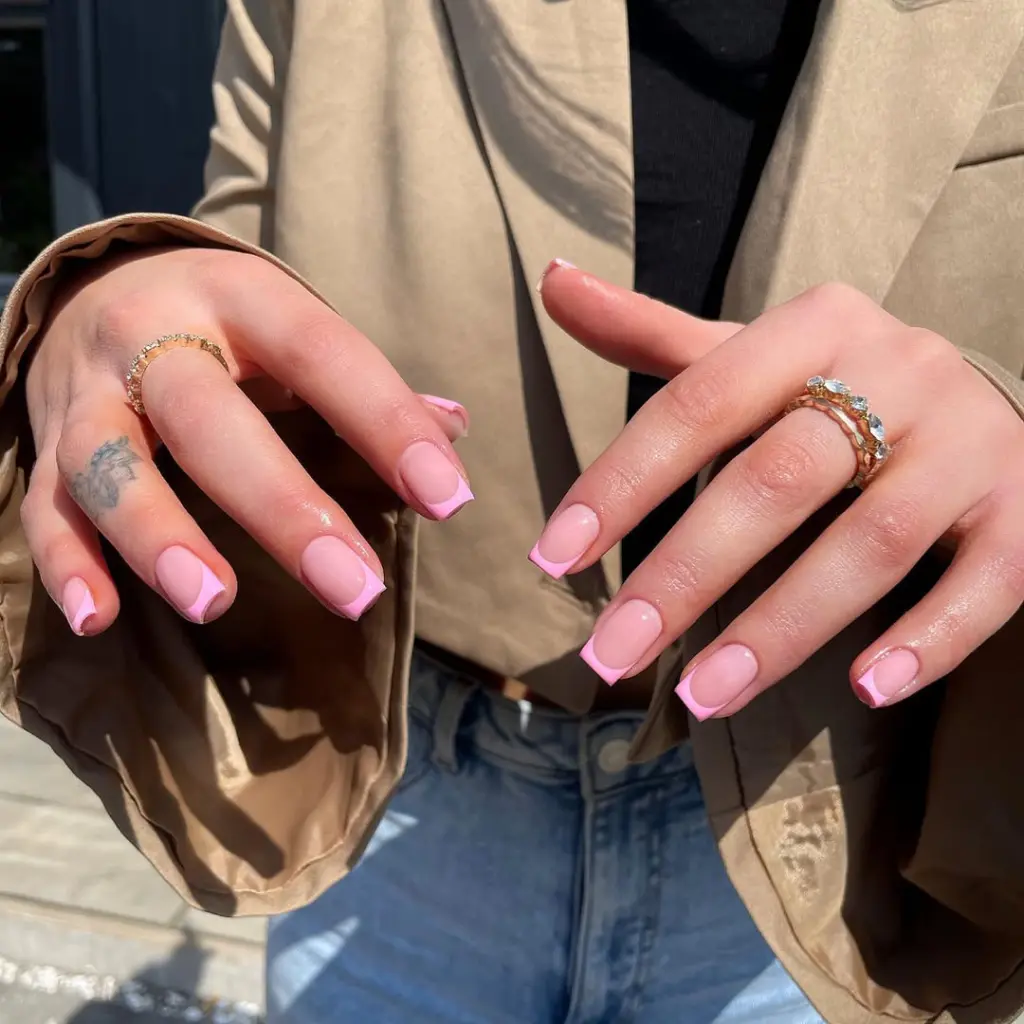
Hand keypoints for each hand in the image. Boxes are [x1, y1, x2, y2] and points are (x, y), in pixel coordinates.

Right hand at [24, 247, 470, 634]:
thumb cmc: (223, 325)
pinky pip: (43, 505)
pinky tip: (99, 617)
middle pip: (210, 420)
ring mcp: (90, 391)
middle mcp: (154, 336)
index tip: (447, 497)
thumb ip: (365, 382)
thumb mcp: (290, 326)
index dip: (386, 423)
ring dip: (157, 534)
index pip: (323, 353)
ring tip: (214, 601)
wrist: (97, 288)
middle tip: (354, 588)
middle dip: (282, 506)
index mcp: (240, 298)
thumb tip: (454, 427)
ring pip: (109, 462)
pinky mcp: (44, 440)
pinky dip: (68, 562)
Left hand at [533, 262, 1023, 713]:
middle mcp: (897, 375)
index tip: (552, 557)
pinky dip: (927, 639)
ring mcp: (969, 444)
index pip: (699, 402)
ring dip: (779, 629)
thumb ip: (654, 334)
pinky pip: (985, 583)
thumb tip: (552, 280)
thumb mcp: (755, 352)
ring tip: (702, 696)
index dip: (621, 480)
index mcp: (815, 329)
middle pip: (775, 481)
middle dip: (684, 575)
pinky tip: (866, 690)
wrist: (994, 389)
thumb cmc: (843, 383)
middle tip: (611, 653)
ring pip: (869, 545)